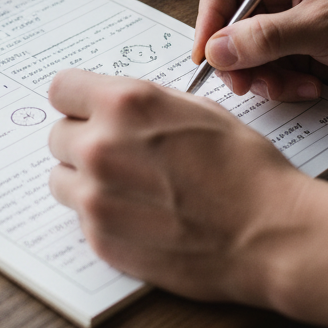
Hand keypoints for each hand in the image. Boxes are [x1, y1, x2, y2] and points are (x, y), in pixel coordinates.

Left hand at [47, 68, 306, 302]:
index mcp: (124, 104)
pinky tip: (141, 216)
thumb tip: (112, 102)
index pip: (60, 88)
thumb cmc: (243, 166)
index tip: (87, 111)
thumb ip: (142, 102)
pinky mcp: (101, 239)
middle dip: (83, 140)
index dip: (77, 100)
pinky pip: (81, 218)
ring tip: (128, 188)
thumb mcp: (195, 108)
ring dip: (85, 180)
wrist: (269, 232)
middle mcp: (101, 146)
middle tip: (119, 154)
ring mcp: (96, 197)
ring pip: (61, 179)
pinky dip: (103, 216)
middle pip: (58, 135)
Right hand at [192, 0, 327, 100]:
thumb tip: (216, 50)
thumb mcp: (323, 26)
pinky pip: (269, 71)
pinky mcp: (298, 50)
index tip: (207, 56)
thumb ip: (267, 37)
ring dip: (262, 77)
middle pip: (229, 24)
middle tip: (246, 86)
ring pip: (246, 53)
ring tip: (291, 88)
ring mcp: (287, 22)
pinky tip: (311, 88)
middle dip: (237, 58)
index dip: (209, 20)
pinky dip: (282, 85)